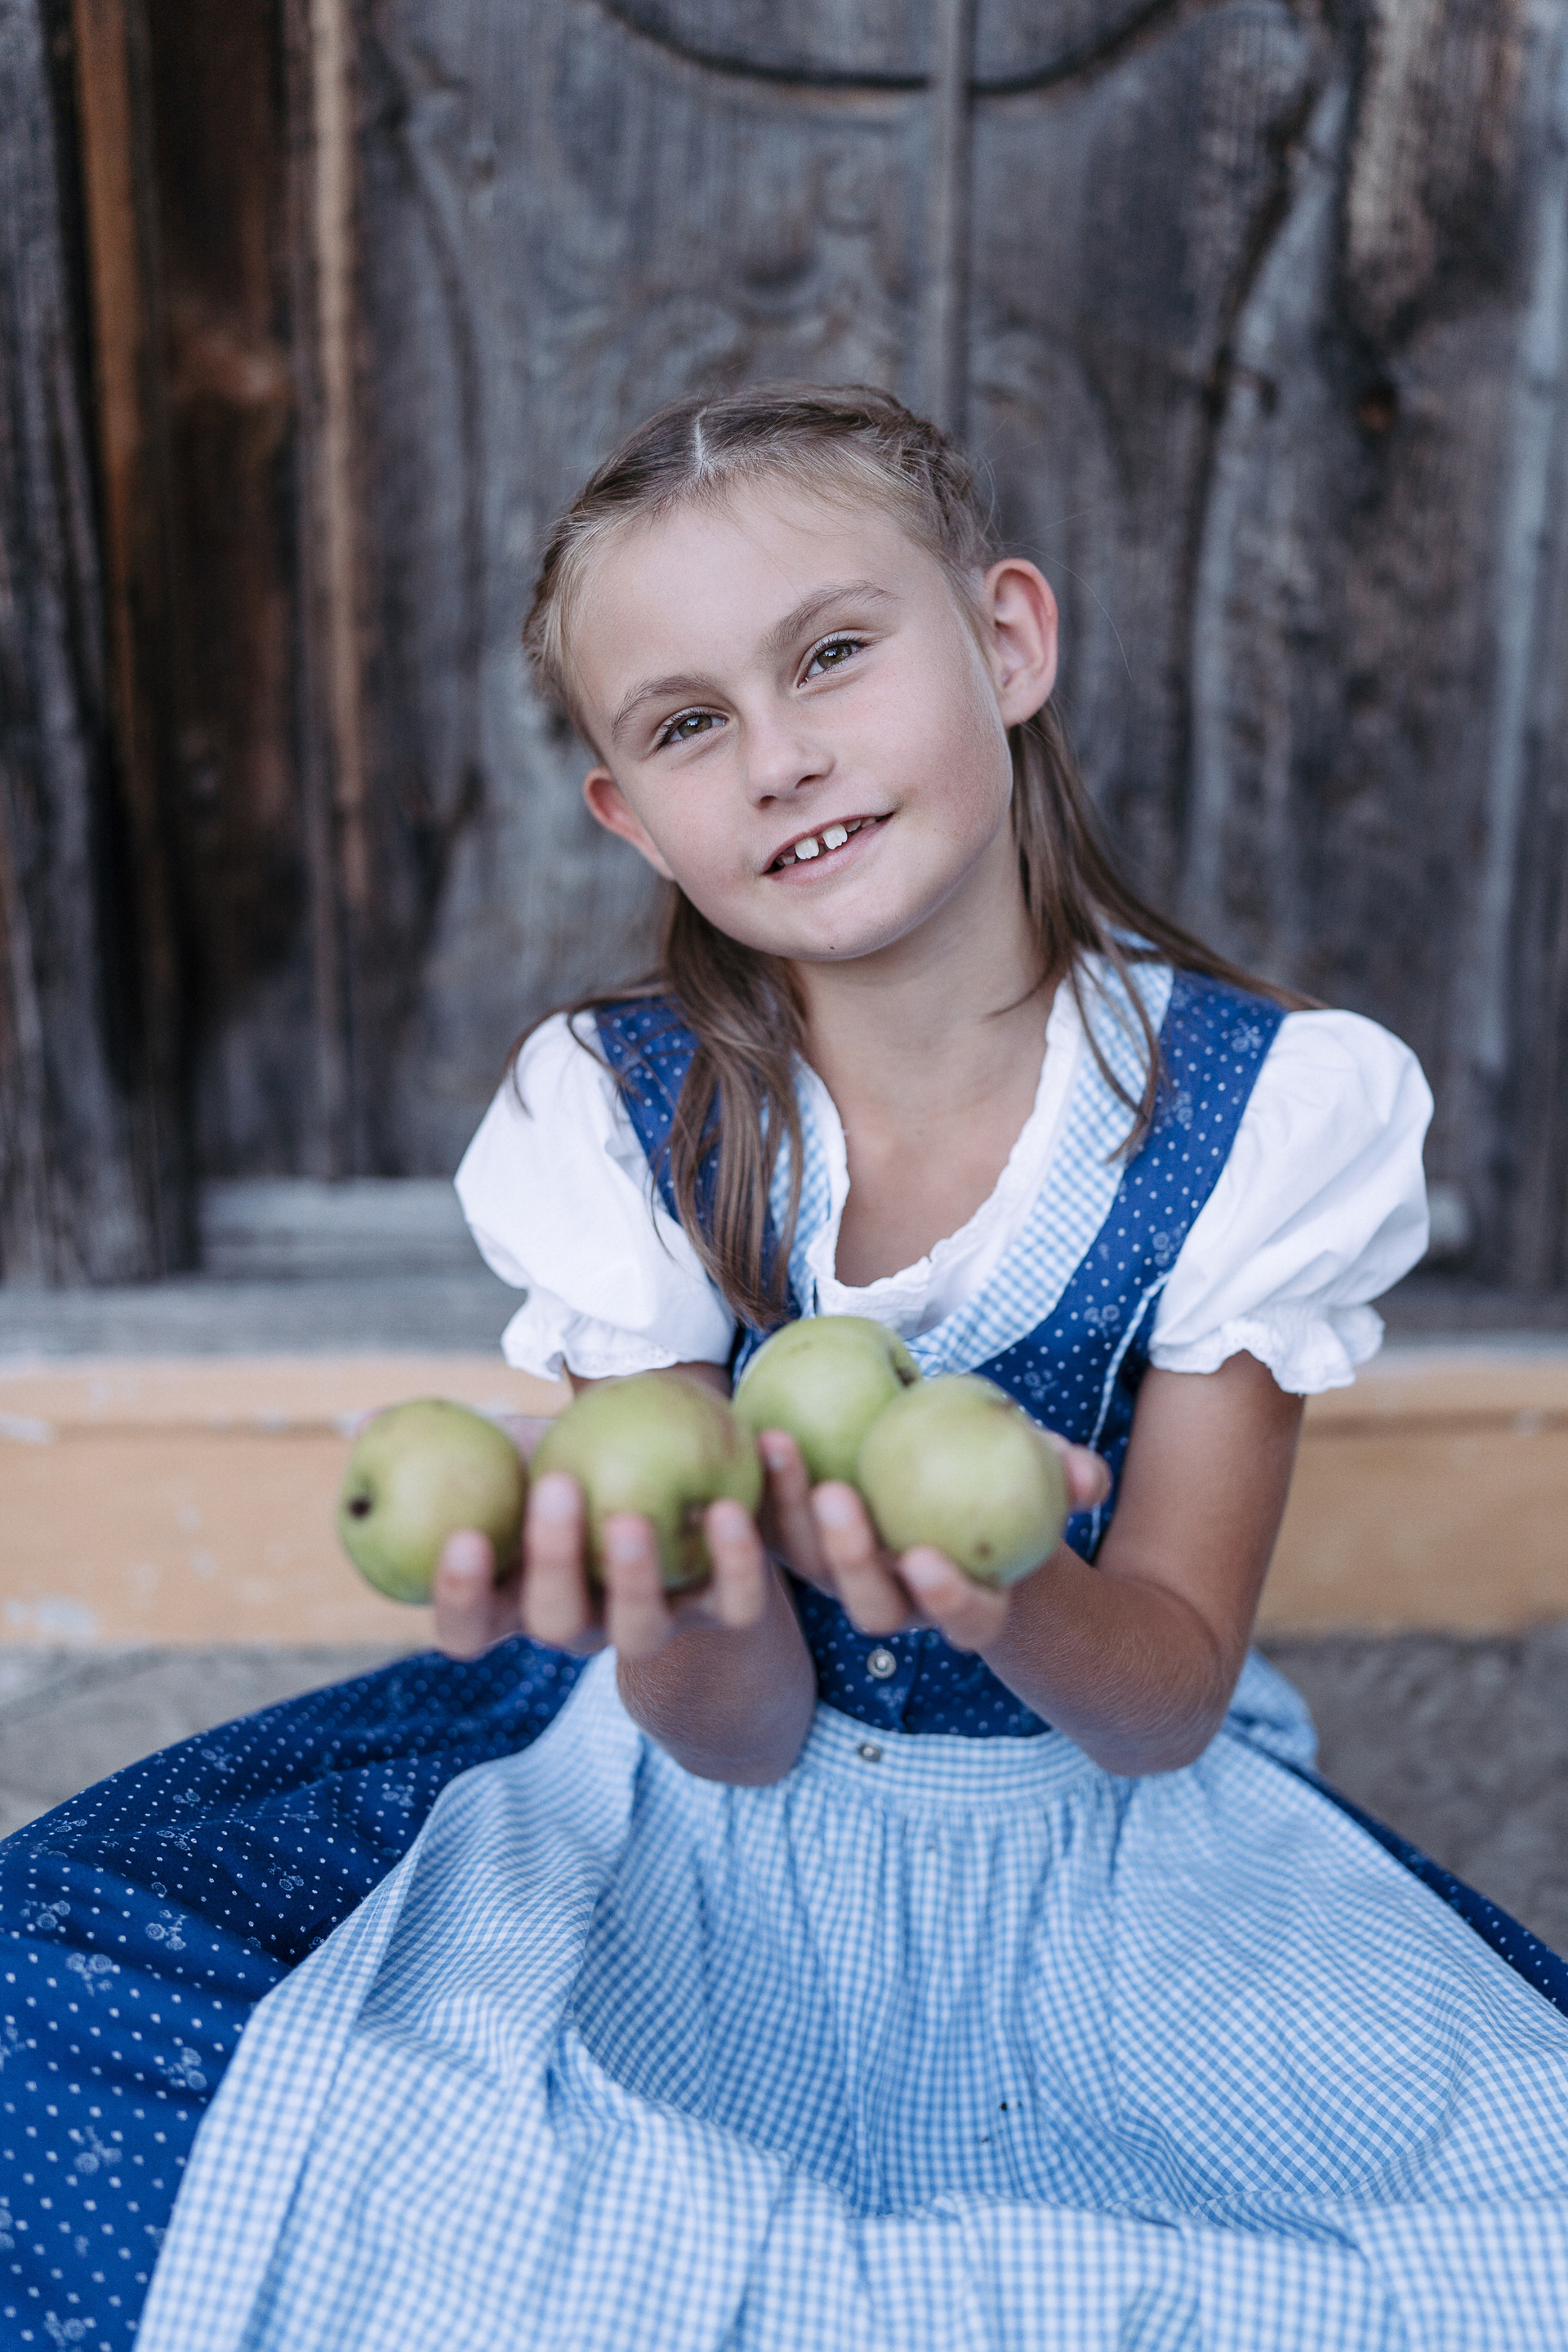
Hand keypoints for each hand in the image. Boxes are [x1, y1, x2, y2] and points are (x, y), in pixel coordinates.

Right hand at [434, 1450, 772, 1664]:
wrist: (675, 1479)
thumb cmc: (568, 1460)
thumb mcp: (511, 1450)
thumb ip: (446, 1437)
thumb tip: (361, 1420)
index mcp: (515, 1600)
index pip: (468, 1628)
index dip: (460, 1595)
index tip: (461, 1536)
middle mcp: (579, 1627)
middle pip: (553, 1622)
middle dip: (550, 1563)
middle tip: (556, 1490)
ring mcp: (652, 1625)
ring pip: (641, 1630)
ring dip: (636, 1576)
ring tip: (636, 1515)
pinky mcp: (723, 1611)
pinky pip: (738, 1599)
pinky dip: (742, 1553)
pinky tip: (734, 1499)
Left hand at [788, 1432, 1110, 1653]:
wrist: (945, 1470)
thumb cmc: (1004, 1473)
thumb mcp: (1040, 1469)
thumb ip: (1068, 1476)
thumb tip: (1086, 1474)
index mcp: (966, 1602)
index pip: (967, 1621)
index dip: (948, 1601)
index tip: (927, 1560)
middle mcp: (900, 1603)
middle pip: (872, 1608)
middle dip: (850, 1559)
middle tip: (837, 1495)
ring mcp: (845, 1580)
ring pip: (809, 1567)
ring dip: (789, 1512)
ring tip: (781, 1443)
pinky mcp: (801, 1545)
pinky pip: (774, 1523)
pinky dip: (764, 1484)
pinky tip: (757, 1426)